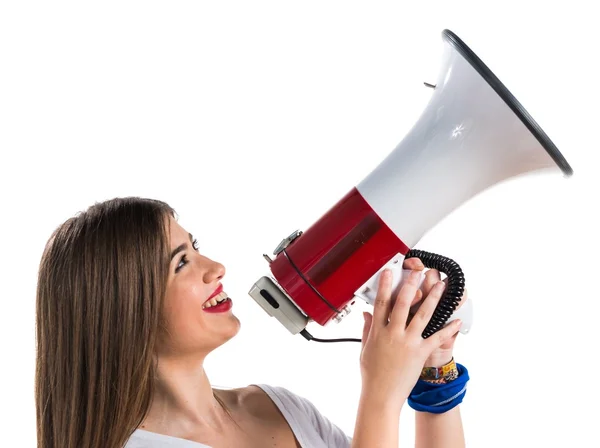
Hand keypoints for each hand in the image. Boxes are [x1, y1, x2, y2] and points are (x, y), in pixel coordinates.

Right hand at [360, 269, 462, 402]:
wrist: (381, 395)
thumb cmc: (372, 375)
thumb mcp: (365, 348)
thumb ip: (367, 328)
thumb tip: (366, 313)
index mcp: (378, 331)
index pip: (381, 303)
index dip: (384, 286)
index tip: (389, 273)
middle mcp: (394, 334)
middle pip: (403, 304)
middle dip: (411, 285)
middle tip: (418, 272)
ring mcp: (408, 343)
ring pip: (422, 315)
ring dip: (433, 299)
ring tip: (440, 286)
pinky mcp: (420, 353)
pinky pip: (436, 338)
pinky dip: (448, 329)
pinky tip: (456, 320)